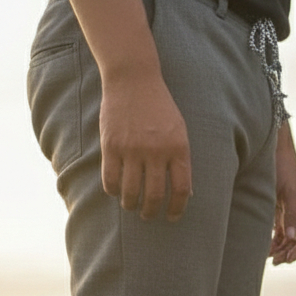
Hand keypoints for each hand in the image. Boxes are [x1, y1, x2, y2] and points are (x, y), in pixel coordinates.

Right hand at [99, 72, 191, 220]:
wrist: (133, 79)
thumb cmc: (160, 108)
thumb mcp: (180, 132)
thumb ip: (182, 161)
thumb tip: (185, 194)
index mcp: (178, 149)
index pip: (181, 190)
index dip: (177, 209)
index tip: (172, 217)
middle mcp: (156, 151)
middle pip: (155, 195)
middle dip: (151, 212)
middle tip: (148, 215)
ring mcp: (132, 148)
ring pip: (131, 191)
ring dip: (131, 205)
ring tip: (131, 206)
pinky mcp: (111, 144)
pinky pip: (110, 178)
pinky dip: (113, 190)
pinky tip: (115, 192)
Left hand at [270, 124, 295, 264]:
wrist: (273, 151)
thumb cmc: (284, 168)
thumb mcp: (289, 192)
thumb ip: (291, 216)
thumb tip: (293, 238)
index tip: (289, 259)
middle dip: (289, 252)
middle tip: (275, 262)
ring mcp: (292, 212)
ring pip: (289, 238)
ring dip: (281, 248)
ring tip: (269, 257)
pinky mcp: (281, 210)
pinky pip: (280, 230)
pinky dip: (275, 240)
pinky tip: (267, 247)